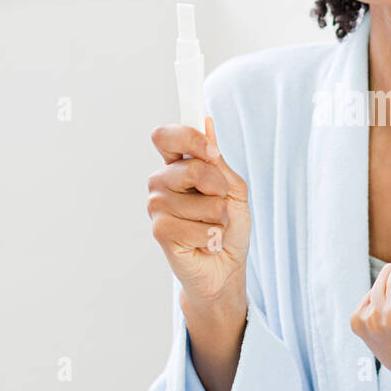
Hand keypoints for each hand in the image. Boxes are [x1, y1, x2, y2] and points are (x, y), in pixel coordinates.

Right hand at [147, 116, 250, 310]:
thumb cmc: (229, 226)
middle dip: (218, 188)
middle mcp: (161, 182)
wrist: (225, 266)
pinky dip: (212, 236)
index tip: (211, 152)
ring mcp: (157, 206)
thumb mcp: (233, 189)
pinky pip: (198, 226)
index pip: (167, 136)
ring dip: (219, 218)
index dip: (189, 139)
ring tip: (211, 227)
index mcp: (176, 166)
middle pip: (192, 168)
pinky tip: (204, 243)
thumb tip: (207, 124)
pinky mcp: (160, 231)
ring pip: (203, 202)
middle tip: (219, 204)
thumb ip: (218, 162)